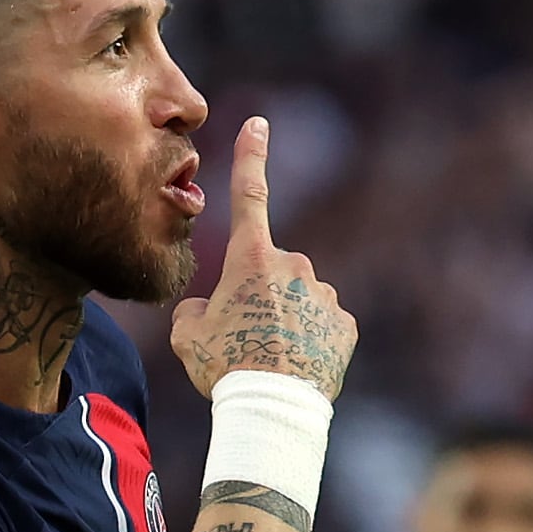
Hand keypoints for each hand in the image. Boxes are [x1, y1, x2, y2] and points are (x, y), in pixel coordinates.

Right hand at [171, 117, 357, 401]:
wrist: (272, 407)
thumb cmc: (225, 366)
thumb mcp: (188, 334)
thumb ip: (198, 308)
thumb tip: (211, 307)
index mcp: (251, 259)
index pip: (250, 196)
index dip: (252, 157)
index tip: (259, 124)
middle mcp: (293, 266)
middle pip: (271, 271)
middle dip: (259, 294)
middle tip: (244, 336)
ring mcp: (323, 294)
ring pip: (299, 299)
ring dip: (284, 320)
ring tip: (268, 359)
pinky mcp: (345, 324)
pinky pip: (322, 325)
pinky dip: (308, 341)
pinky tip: (294, 366)